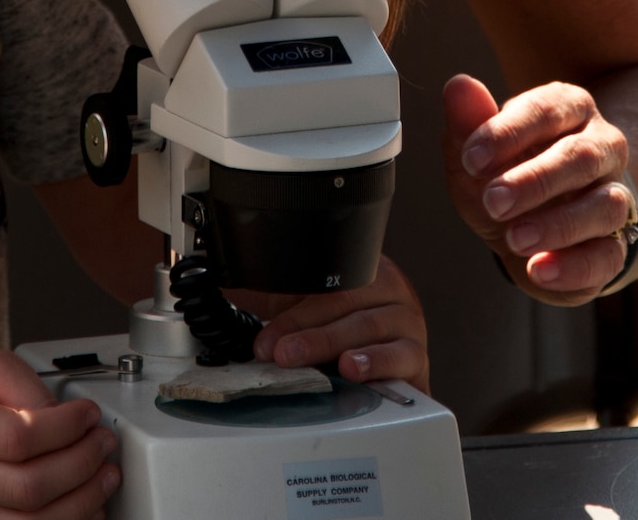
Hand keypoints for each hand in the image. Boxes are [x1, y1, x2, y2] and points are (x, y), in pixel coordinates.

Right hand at [0, 351, 119, 518]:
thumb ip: (28, 387)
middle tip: (103, 443)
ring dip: (82, 502)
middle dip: (82, 465)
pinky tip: (84, 506)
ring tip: (103, 476)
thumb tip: (68, 420)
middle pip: (29, 487)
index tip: (89, 415)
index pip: (17, 437)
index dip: (65, 428)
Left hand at [247, 256, 429, 391]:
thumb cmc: (347, 332)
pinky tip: (354, 368)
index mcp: (362, 269)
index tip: (264, 336)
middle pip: (346, 302)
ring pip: (370, 327)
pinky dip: (376, 363)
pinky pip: (403, 356)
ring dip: (332, 344)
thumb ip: (269, 296)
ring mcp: (407, 323)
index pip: (325, 282)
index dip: (292, 309)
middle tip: (277, 351)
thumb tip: (220, 286)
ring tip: (305, 358)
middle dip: (305, 330)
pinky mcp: (417, 357)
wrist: (392, 365)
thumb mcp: (303, 307)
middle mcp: (389, 291)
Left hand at [443, 74, 632, 305]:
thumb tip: (458, 85)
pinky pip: (608, 256)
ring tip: (515, 239)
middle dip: (535, 180)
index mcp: (566, 110)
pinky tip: (539, 270)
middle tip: (494, 201)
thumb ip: (467, 122)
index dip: (508, 133)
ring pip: (604, 206)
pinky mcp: (615, 246)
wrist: (529, 228)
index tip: (471, 158)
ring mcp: (613, 196)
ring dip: (558, 225)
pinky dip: (573, 266)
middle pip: (580, 157)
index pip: (545, 110)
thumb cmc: (502, 177)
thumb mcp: (476, 153)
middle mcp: (600, 148)